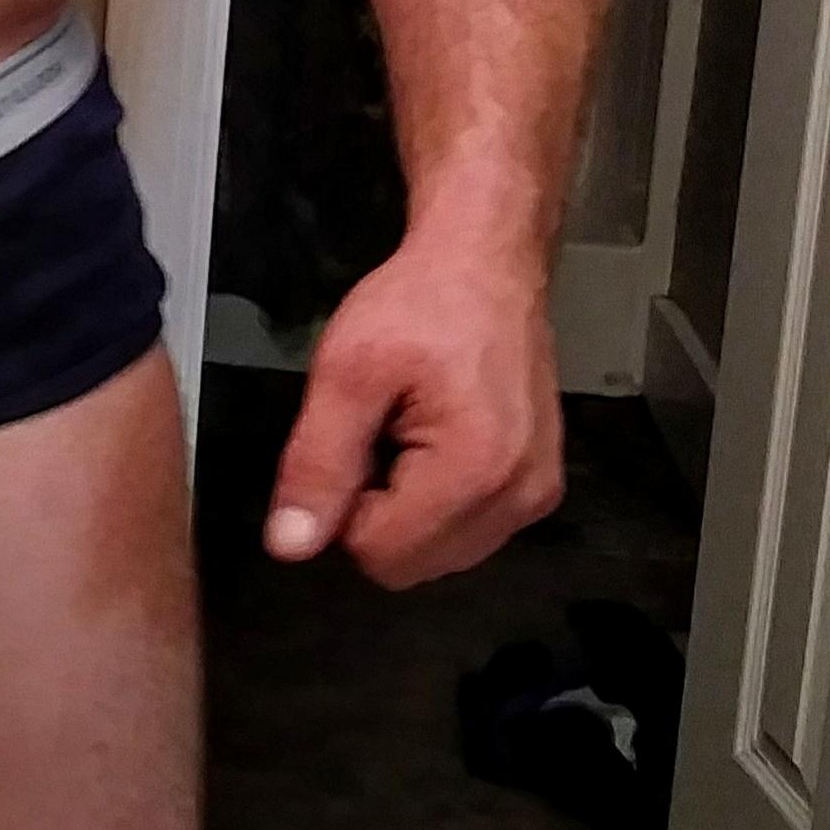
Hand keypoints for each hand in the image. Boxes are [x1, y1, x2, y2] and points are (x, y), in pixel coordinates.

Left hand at [263, 232, 564, 588]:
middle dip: (376, 513)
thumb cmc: (423, 302)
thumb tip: (291, 544)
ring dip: (406, 510)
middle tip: (381, 434)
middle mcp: (520, 496)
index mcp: (475, 470)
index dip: (343, 507)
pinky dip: (436, 502)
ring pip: (435, 556)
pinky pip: (464, 533)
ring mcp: (535, 496)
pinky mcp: (537, 489)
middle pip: (409, 565)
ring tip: (409, 433)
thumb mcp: (345, 374)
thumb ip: (316, 465)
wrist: (485, 263)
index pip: (378, 553)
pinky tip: (434, 443)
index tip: (355, 441)